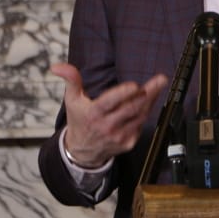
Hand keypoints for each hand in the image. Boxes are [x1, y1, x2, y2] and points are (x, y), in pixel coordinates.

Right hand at [51, 63, 167, 167]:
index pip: (110, 103)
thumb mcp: (72, 100)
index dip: (123, 94)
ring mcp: (118, 136)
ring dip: (151, 100)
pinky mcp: (127, 143)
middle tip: (160, 80)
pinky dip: (146, 112)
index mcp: (94, 114)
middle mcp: (107, 126)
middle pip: (131, 108)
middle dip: (148, 92)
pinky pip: (141, 125)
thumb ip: (71, 80)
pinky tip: (149, 101)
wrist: (82, 151)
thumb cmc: (79, 120)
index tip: (135, 85)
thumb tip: (58, 66)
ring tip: (158, 85)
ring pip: (140, 116)